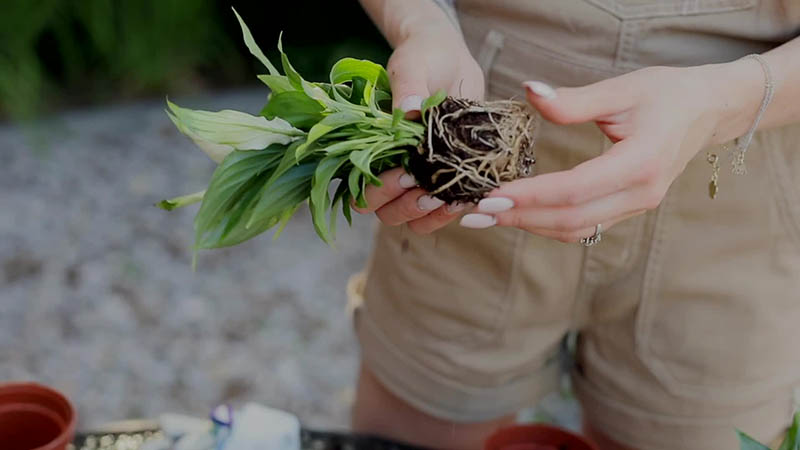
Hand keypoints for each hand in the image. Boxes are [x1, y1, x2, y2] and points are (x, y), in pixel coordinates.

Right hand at [355, 22, 484, 233]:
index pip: (360, 190)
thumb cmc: (422, 59)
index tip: (406, 173)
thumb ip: (408, 87)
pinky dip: (451, 212)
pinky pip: (441, 213)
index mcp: (370, 149)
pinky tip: (466, 197)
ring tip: (448, 199)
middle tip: (428, 190)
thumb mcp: (412, 67)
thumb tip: (408, 109)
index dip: (379, 191)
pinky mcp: (445, 181)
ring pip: (412, 220)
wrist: (451, 59)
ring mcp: (417, 180)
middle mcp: (389, 170)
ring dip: (428, 216)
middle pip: (384, 213)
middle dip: (404, 206)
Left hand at [459, 60, 764, 241]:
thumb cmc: (668, 94)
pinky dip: (548, 223)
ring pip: (576, 228)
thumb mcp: (621, 89)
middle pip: (571, 218)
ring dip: (529, 224)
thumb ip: (573, 100)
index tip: (491, 195)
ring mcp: (637, 205)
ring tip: (486, 216)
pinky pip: (585, 225)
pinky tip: (518, 213)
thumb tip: (530, 92)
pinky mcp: (629, 208)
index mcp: (640, 163)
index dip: (531, 196)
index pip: (575, 189)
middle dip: (519, 217)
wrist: (709, 111)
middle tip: (474, 214)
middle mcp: (640, 193)